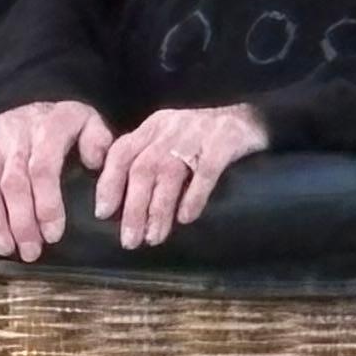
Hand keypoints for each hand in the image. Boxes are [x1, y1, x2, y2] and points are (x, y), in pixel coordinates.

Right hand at [0, 100, 114, 261]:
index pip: (43, 170)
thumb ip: (98, 141)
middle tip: (30, 252)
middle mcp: (15, 134)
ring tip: (5, 248)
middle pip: (13, 183)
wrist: (25, 96)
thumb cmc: (60, 123)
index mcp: (48, 129)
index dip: (46, 205)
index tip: (53, 235)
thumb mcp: (88, 122)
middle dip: (21, 222)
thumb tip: (95, 164)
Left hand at [94, 102, 269, 249]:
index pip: (121, 152)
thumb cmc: (206, 135)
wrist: (253, 115)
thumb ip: (149, 158)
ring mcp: (197, 134)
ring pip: (169, 173)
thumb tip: (125, 201)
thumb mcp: (171, 137)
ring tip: (154, 237)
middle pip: (143, 169)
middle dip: (133, 208)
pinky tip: (186, 219)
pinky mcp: (223, 143)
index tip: (103, 213)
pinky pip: (205, 172)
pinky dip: (193, 197)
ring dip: (159, 209)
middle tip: (130, 240)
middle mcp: (170, 128)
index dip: (109, 183)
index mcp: (153, 127)